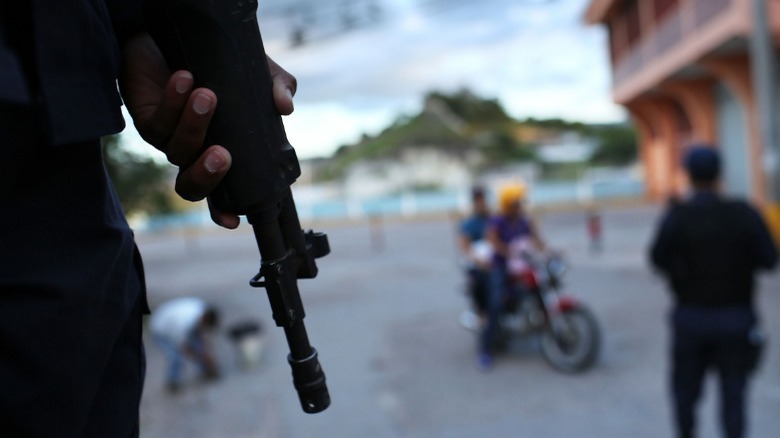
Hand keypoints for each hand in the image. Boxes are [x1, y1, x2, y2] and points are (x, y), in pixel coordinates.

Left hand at [119, 33, 296, 227]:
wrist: (174, 30)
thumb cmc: (217, 60)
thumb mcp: (255, 71)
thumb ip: (277, 86)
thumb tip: (285, 107)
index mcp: (219, 151)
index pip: (221, 193)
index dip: (224, 211)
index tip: (233, 219)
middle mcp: (192, 153)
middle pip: (191, 188)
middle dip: (207, 176)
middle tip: (223, 154)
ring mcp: (167, 139)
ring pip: (178, 151)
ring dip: (193, 126)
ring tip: (208, 95)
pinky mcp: (145, 118)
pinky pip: (157, 123)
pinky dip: (173, 103)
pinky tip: (184, 78)